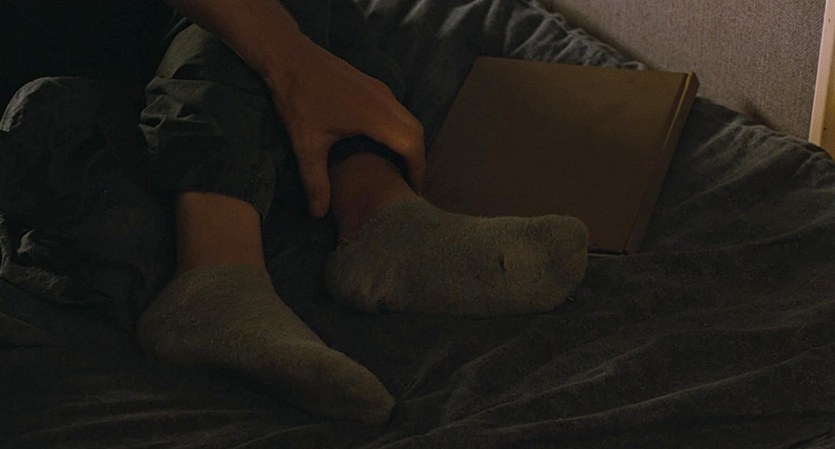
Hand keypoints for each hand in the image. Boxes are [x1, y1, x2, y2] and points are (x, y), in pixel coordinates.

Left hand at [264, 34, 424, 216]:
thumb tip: (318, 214)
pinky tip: (387, 146)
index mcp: (374, 115)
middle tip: (411, 185)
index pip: (411, 145)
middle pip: (417, 132)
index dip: (417, 170)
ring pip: (410, 120)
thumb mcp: (305, 145)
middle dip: (419, 160)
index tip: (414, 191)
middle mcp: (385, 100)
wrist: (289, 57)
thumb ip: (315, 181)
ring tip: (402, 169)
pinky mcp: (375, 86)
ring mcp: (382, 90)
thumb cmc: (298, 100)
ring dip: (411, 144)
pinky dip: (402, 131)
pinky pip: (399, 112)